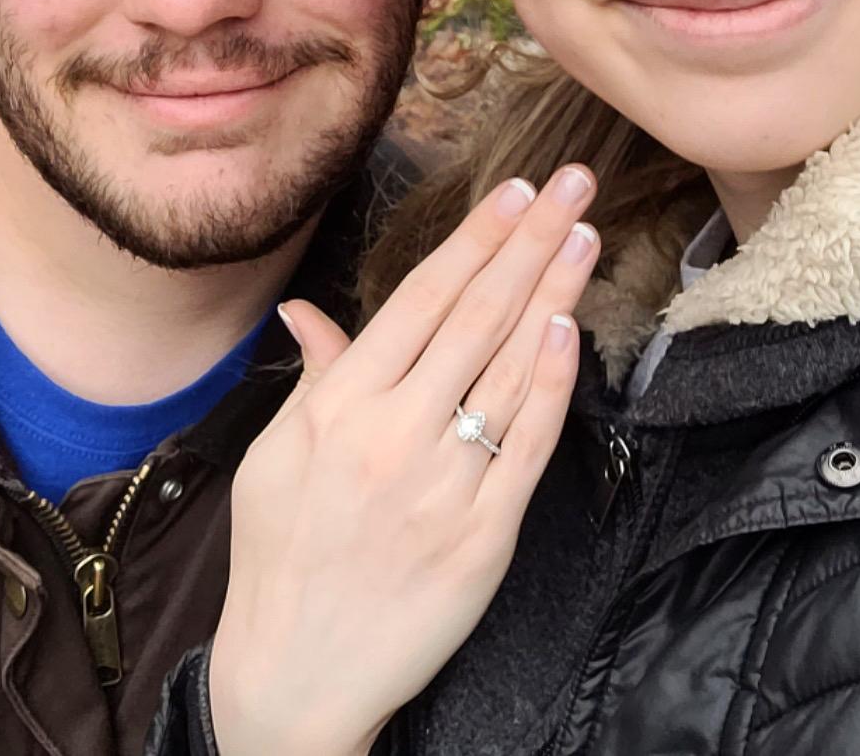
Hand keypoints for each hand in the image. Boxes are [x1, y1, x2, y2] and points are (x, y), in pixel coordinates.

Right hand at [210, 166, 599, 755]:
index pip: (420, 300)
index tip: (515, 191)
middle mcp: (391, 434)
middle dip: (528, 241)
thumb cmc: (280, 558)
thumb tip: (310, 311)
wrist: (297, 676)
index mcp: (339, 408)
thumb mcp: (274, 459)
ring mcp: (441, 484)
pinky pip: (527, 447)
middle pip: (475, 317)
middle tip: (573, 183)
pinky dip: (550, 386)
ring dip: (552, 295)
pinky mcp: (484, 537)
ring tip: (584, 236)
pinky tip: (568, 333)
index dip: (474, 240)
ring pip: (508, 368)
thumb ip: (314, 379)